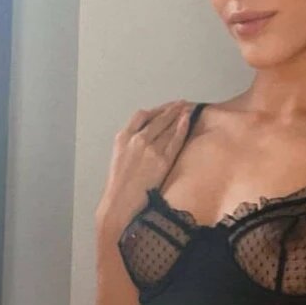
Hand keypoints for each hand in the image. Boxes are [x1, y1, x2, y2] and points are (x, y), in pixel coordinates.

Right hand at [96, 99, 194, 225]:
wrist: (121, 201)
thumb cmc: (119, 184)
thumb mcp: (118, 156)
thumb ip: (130, 143)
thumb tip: (145, 136)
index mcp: (123, 137)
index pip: (141, 116)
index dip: (155, 110)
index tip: (163, 108)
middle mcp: (137, 139)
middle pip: (158, 118)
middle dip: (171, 109)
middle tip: (181, 103)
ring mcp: (151, 149)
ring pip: (168, 126)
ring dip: (179, 115)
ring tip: (187, 108)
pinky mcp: (163, 160)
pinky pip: (175, 139)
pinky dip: (182, 127)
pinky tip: (187, 120)